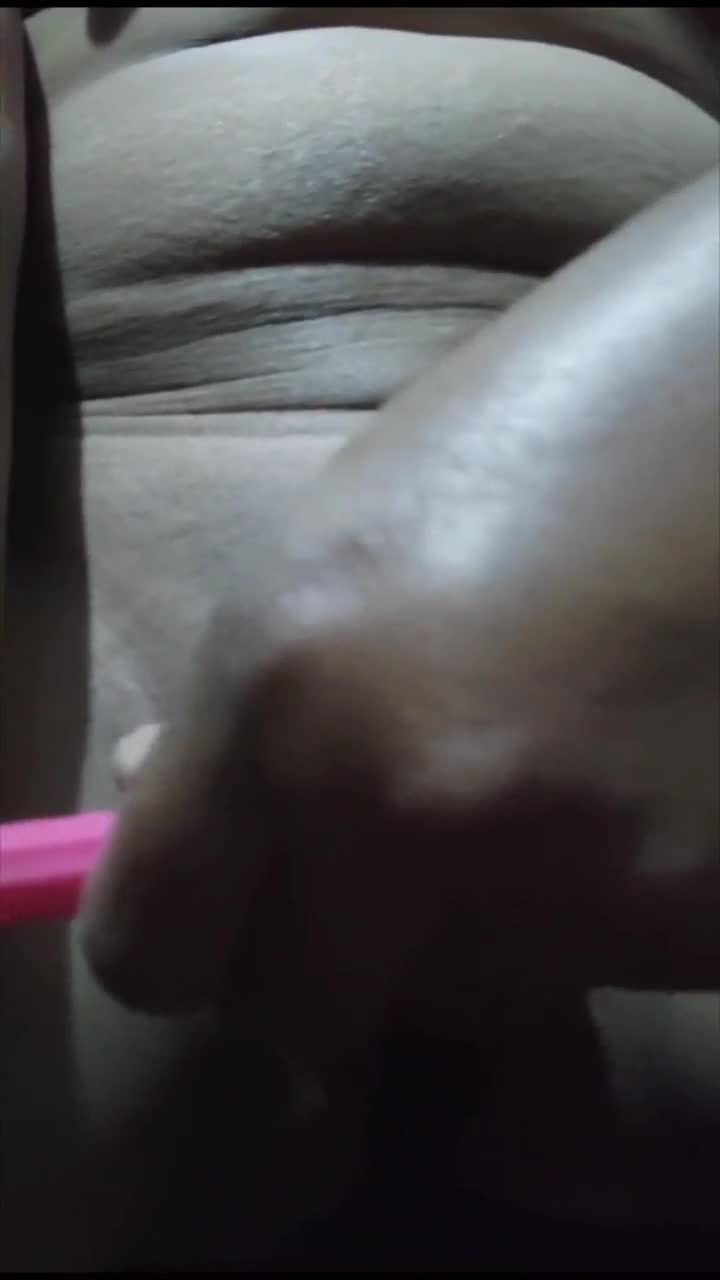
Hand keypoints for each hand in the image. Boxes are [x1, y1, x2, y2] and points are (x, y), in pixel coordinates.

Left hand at [78, 169, 719, 1071]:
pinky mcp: (709, 923)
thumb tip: (165, 808)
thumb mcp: (348, 537)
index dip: (176, 940)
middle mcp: (410, 811)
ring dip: (464, 933)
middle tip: (374, 866)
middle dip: (321, 954)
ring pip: (457, 1004)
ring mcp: (577, 881)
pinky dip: (592, 911)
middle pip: (299, 1016)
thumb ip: (247, 708)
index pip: (152, 943)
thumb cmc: (556, 415)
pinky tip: (640, 781)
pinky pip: (596, 973)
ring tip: (536, 787)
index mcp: (283, 684)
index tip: (221, 915)